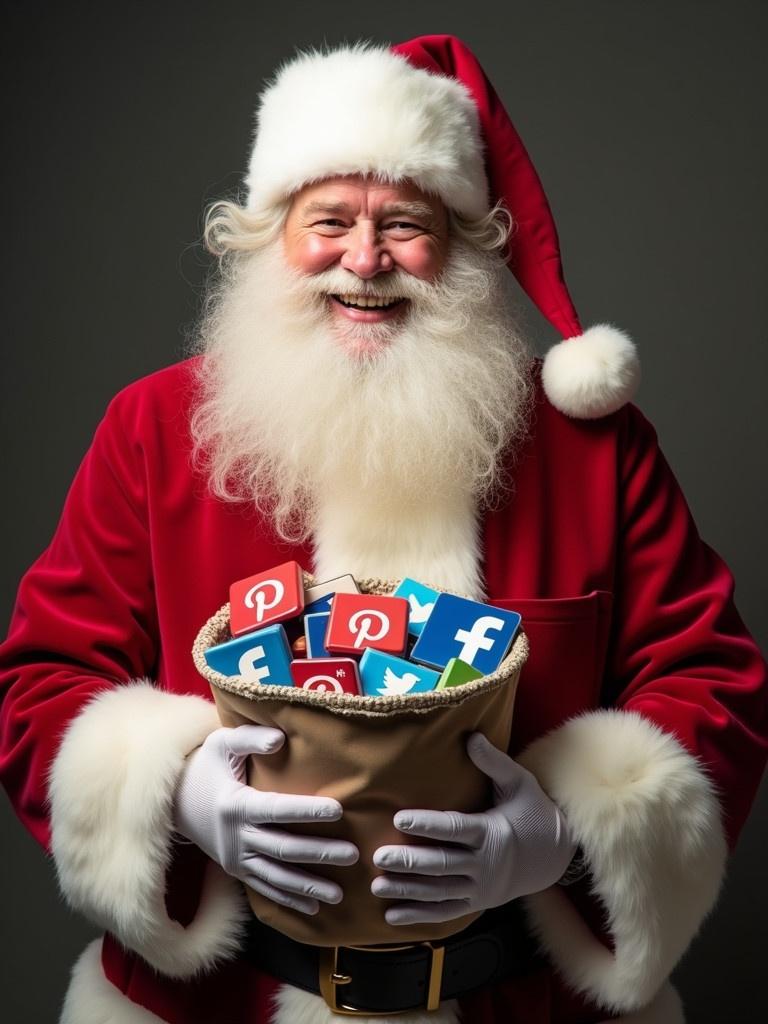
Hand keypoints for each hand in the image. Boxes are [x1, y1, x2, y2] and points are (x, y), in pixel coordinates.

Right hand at [173, 724, 358, 915]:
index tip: (338, 810)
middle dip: (319, 853)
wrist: (172, 801)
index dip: (307, 811)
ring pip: (276, 876)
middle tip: (353, 855)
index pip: (277, 809)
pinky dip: (288, 900)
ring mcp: (235, 858)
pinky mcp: (235, 870)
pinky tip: (313, 909)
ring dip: (308, 887)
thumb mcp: (221, 743)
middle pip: (283, 848)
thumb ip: (250, 739)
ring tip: (340, 894)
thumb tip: (279, 739)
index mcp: (235, 805)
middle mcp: (235, 837)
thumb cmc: (205, 766)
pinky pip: (264, 889)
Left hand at [371, 732, 575, 925]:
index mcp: (492, 832)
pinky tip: (392, 914)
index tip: (399, 817)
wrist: (556, 856)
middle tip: (380, 856)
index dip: (427, 824)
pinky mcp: (477, 902)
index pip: (454, 828)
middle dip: (409, 861)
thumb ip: (494, 762)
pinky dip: (419, 915)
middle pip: (442, 864)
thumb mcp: (520, 784)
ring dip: (408, 890)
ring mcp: (481, 888)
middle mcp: (485, 864)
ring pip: (439, 891)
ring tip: (377, 885)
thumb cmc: (534, 813)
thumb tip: (472, 736)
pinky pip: (445, 912)